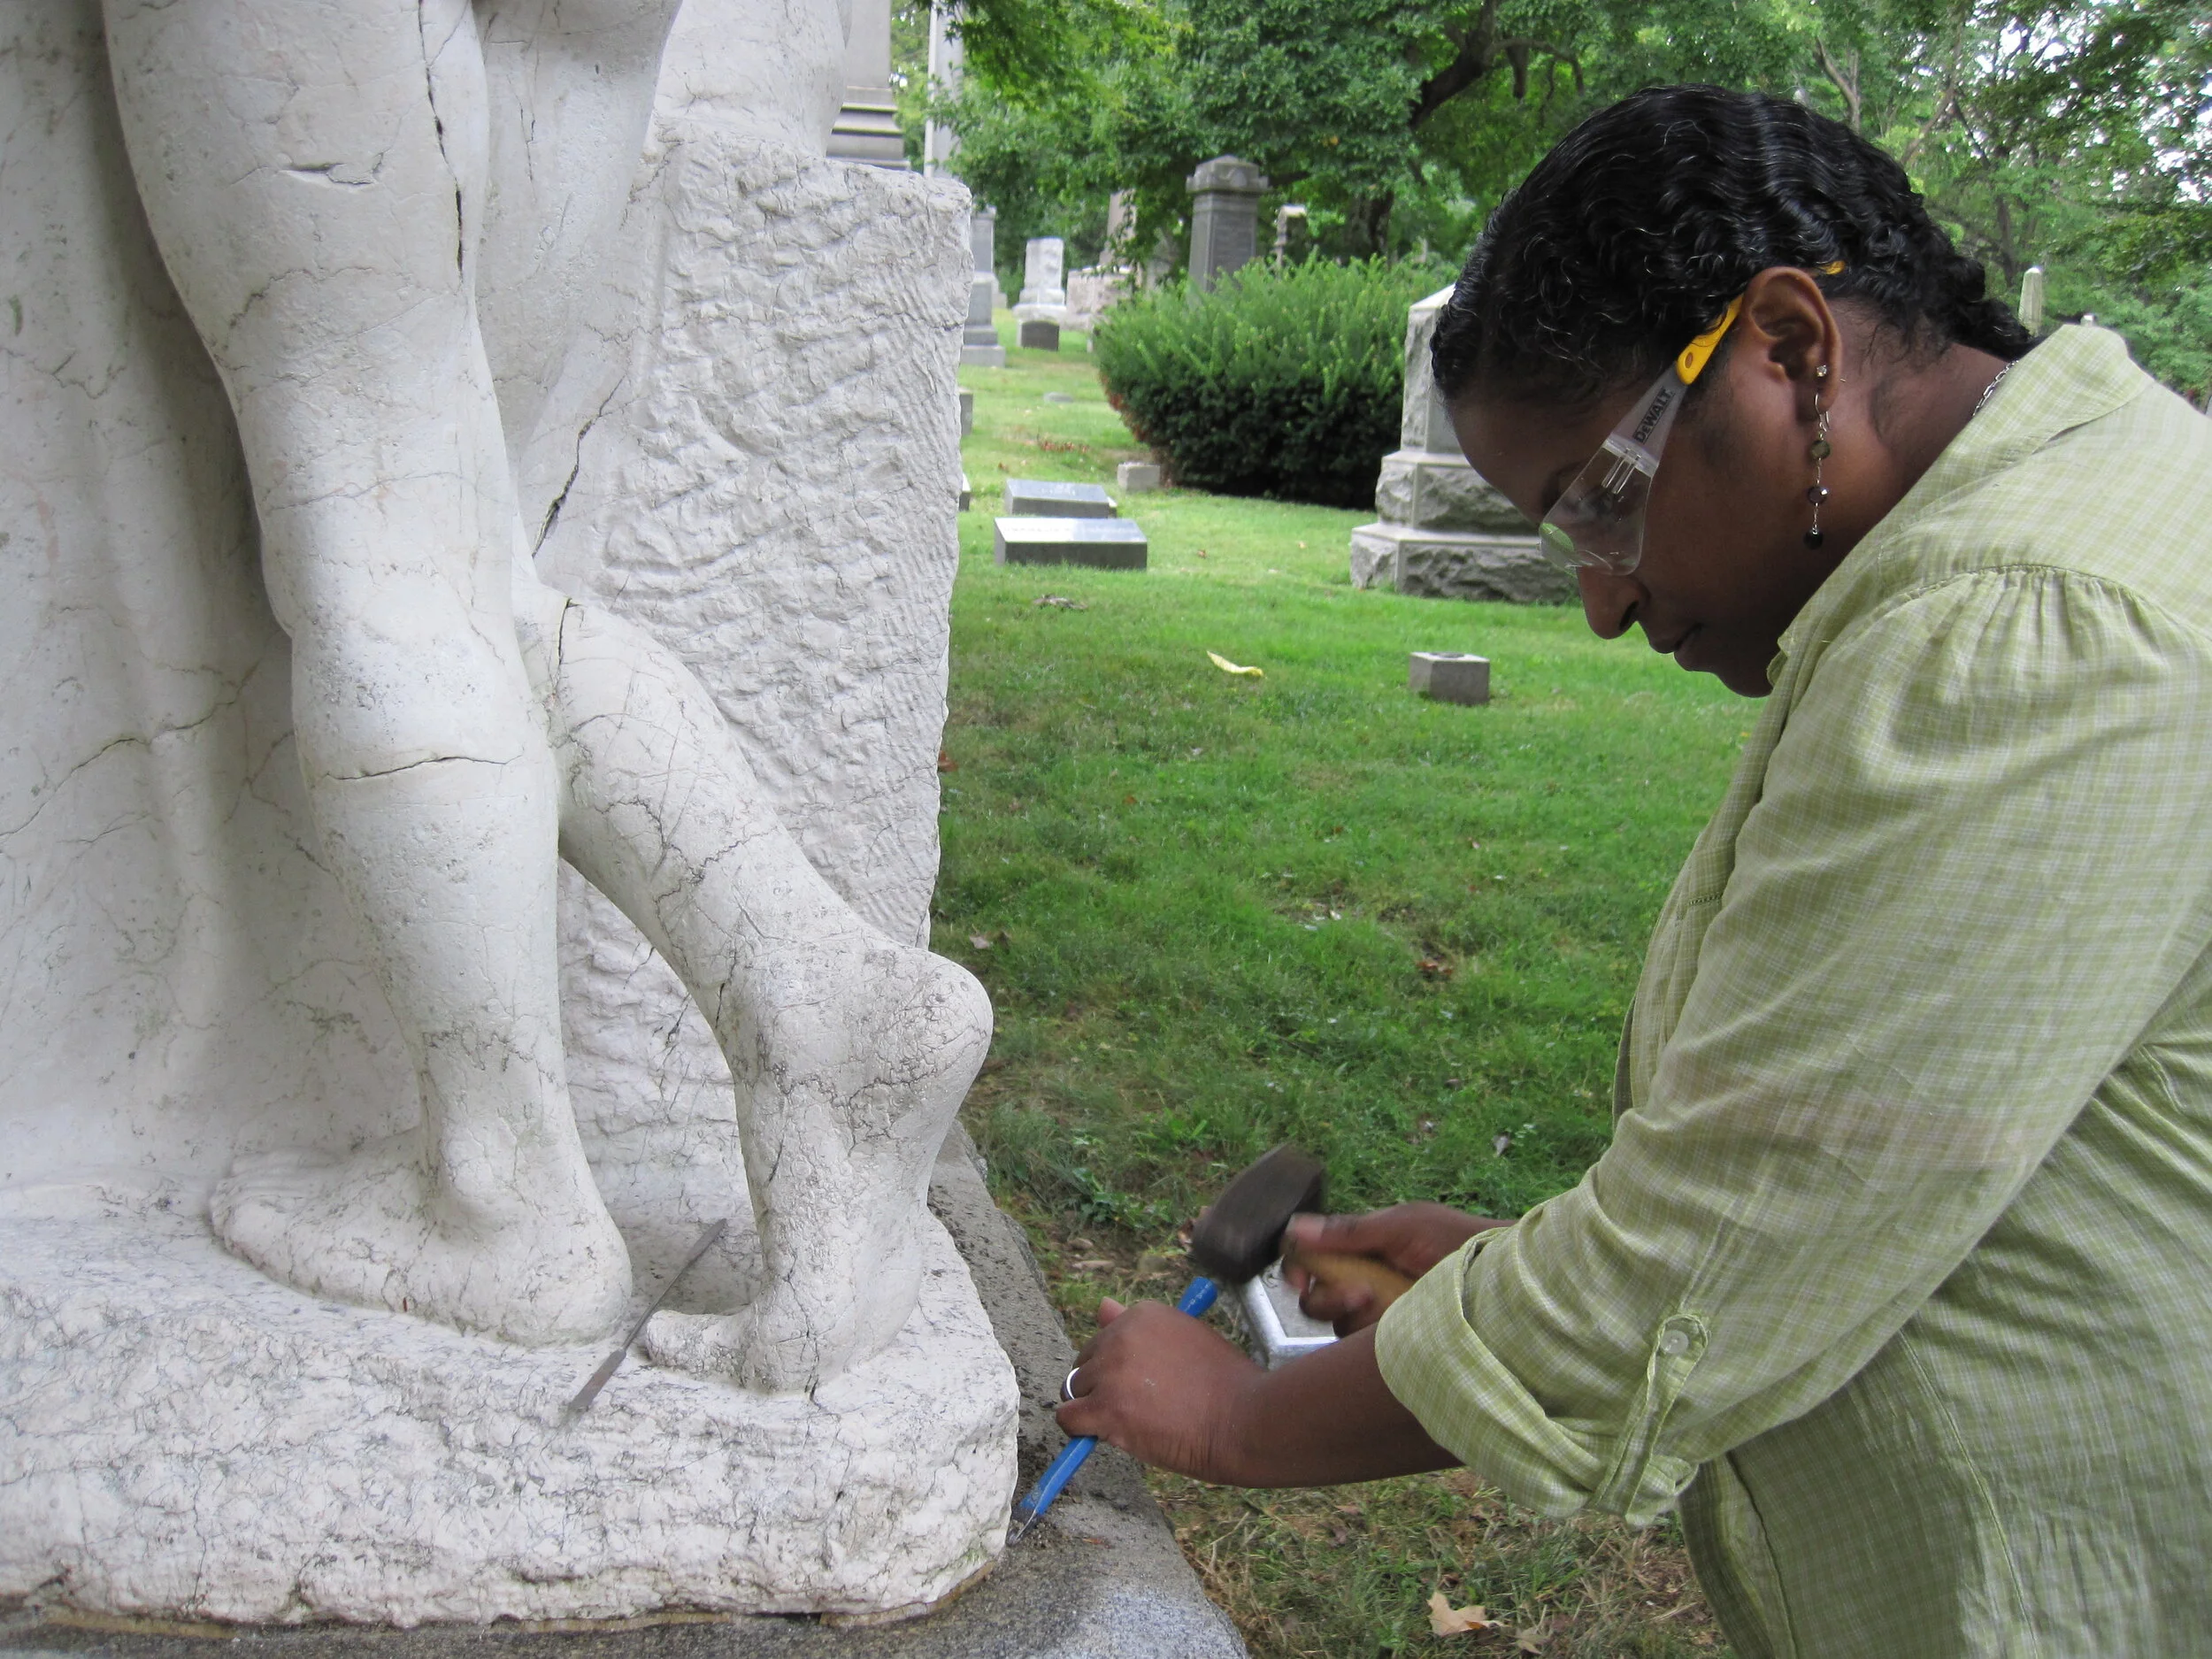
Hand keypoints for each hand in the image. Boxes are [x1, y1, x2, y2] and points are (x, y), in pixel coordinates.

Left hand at [1056, 1298, 1263, 1482]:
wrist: (1244, 1419)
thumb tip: (1100, 1305)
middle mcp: (1121, 1336)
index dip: (1120, 1369)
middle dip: (1102, 1388)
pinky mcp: (1107, 1408)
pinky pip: (1068, 1419)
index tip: (1146, 1385)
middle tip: (1141, 1407)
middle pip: (1084, 1365)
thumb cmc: (1224, 1384)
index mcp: (1142, 1314)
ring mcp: (1112, 1372)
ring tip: (1134, 1422)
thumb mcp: (1185, 1338)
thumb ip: (1137, 1326)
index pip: (1105, 1340)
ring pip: (1074, 1392)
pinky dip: (1081, 1431)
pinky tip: (1109, 1435)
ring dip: (1095, 1410)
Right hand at [1284, 1204, 1511, 1333]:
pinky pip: (1364, 1348)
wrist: (1506, 1280)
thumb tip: (1296, 1226)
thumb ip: (1351, 1230)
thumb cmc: (1459, 1241)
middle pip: (1316, 1298)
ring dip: (1353, 1315)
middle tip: (1359, 1293)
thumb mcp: (1404, 1226)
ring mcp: (1380, 1315)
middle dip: (1327, 1297)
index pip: (1311, 1258)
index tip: (1298, 1278)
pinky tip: (1397, 1324)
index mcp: (1362, 1249)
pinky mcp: (1396, 1341)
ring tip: (1386, 1305)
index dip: (1296, 1268)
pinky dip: (1373, 1337)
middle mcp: (1365, 1282)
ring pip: (1338, 1324)